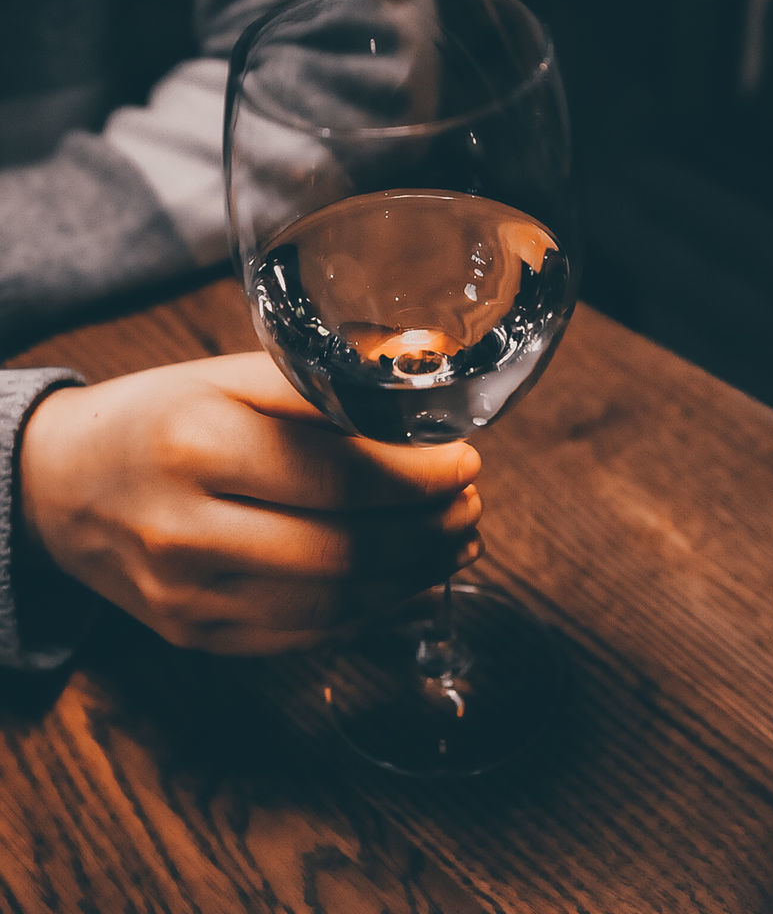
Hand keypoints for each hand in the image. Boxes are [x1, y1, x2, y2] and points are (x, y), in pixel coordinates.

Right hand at [18, 353, 481, 654]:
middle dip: (429, 531)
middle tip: (470, 504)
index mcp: (196, 443)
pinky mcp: (196, 636)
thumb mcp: (226, 377)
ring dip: (413, 576)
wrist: (62, 488)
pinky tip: (405, 581)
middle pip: (344, 549)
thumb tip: (420, 380)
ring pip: (333, 602)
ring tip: (454, 541)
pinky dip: (371, 609)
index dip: (418, 477)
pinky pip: (306, 631)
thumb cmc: (156, 419)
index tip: (465, 460)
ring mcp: (187, 597)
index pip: (338, 474)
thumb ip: (321, 383)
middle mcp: (185, 530)